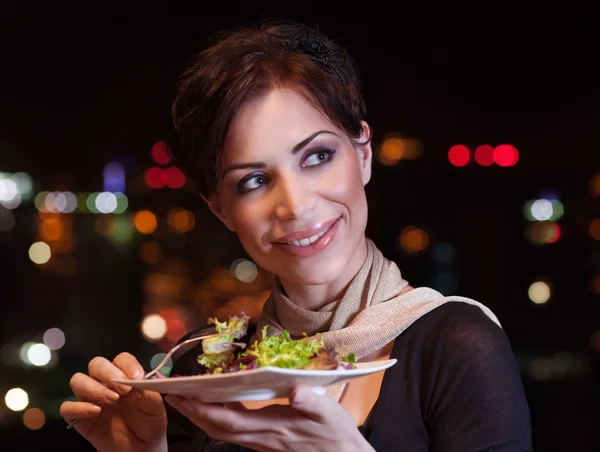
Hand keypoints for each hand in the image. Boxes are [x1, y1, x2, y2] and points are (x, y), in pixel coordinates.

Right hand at [60, 352, 167, 451]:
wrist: (141, 448)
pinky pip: (67, 407)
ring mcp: (90, 399)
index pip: (121, 359)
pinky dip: (79, 407)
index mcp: (125, 375)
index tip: (137, 378)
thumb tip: (135, 387)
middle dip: (108, 373)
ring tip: (111, 400)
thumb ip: (148, 395)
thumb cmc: (149, 422)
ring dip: (93, 387)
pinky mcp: (79, 417)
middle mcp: (105, 383)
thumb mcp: (155, 408)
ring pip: (78, 380)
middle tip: (122, 390)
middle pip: (96, 364)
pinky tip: (96, 412)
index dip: (127, 365)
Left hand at [165, 387, 374, 451]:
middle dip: (192, 413)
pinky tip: (215, 405)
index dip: (203, 408)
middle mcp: (261, 437)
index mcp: (273, 426)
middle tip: (172, 394)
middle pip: (217, 428)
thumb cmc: (336, 433)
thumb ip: (310, 402)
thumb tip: (295, 391)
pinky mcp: (265, 442)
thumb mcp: (328, 412)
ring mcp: (261, 442)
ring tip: (186, 398)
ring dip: (201, 417)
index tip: (184, 394)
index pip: (229, 419)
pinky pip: (233, 432)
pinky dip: (217, 419)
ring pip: (222, 432)